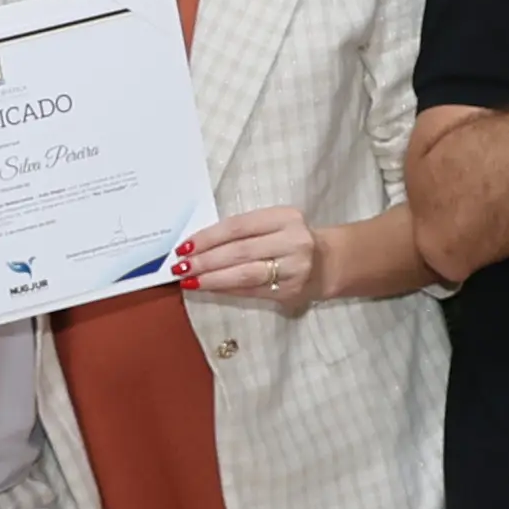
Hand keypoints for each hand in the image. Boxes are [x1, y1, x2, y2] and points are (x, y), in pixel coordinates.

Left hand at [171, 206, 325, 309]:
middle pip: (239, 251)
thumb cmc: (290, 240)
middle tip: (180, 267)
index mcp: (285, 217)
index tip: (184, 247)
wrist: (328, 263)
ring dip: (212, 278)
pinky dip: (227, 290)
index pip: (238, 227)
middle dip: (205, 260)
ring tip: (189, 281)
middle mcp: (292, 241)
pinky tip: (209, 288)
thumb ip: (243, 232)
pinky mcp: (290, 292)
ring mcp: (294, 269)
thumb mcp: (273, 225)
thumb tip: (197, 246)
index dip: (208, 237)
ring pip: (244, 274)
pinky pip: (252, 291)